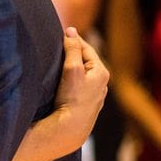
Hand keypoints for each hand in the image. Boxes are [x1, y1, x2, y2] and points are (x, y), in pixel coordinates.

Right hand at [51, 27, 108, 153]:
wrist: (70, 129)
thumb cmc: (71, 98)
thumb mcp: (72, 69)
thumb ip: (72, 49)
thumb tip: (71, 31)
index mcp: (101, 72)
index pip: (86, 48)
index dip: (73, 40)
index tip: (61, 33)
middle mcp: (102, 83)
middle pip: (86, 61)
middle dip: (73, 53)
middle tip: (58, 45)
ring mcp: (96, 95)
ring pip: (83, 74)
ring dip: (73, 67)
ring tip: (59, 63)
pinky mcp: (87, 105)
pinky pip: (80, 86)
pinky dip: (73, 80)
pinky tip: (63, 83)